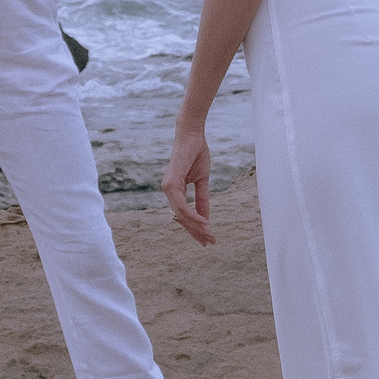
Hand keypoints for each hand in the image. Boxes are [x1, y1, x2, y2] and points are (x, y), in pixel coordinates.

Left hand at [163, 128, 214, 246]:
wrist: (192, 136)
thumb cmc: (196, 154)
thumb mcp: (202, 181)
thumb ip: (202, 199)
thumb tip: (205, 217)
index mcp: (175, 191)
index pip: (184, 215)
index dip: (196, 227)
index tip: (207, 237)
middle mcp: (168, 191)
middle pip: (182, 219)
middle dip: (196, 232)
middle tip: (210, 242)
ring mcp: (168, 188)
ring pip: (181, 215)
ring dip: (196, 227)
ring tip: (209, 235)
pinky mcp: (171, 184)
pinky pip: (182, 205)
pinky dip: (193, 215)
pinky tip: (203, 222)